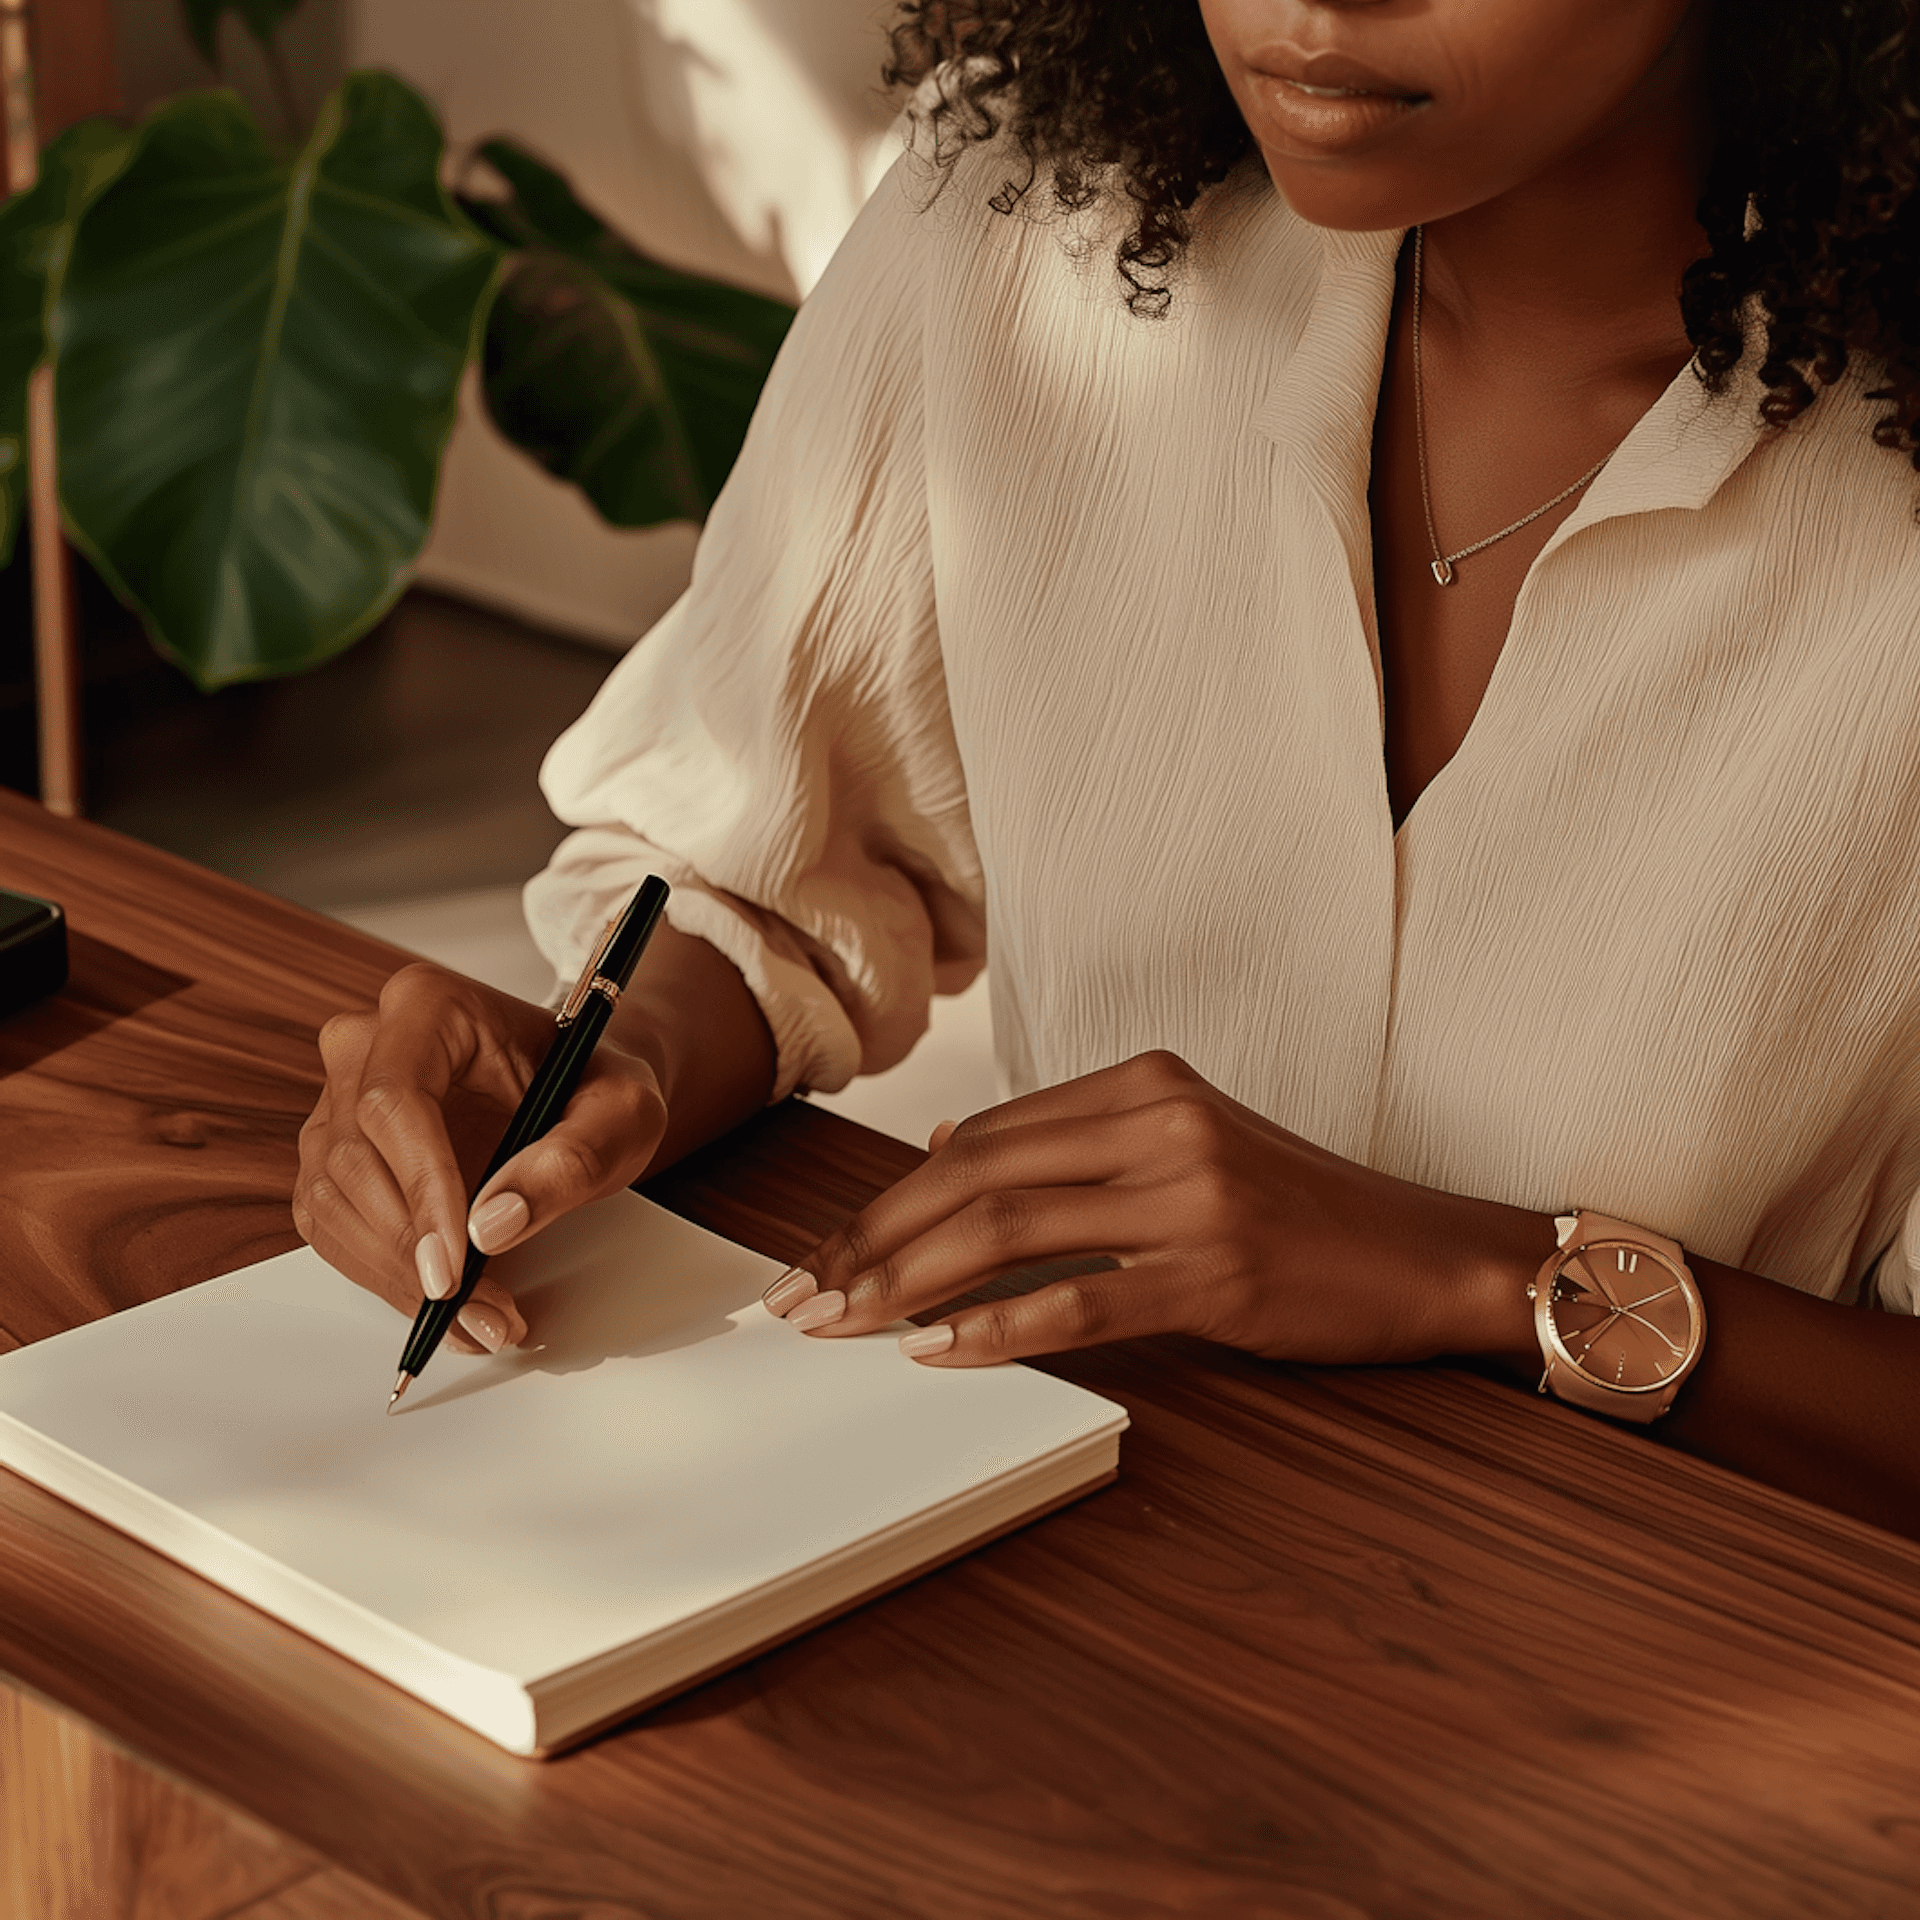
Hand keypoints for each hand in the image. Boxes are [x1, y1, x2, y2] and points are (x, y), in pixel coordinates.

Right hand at [292, 963, 668, 1350]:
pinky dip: (384, 1276)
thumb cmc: (595, 1087)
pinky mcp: (334, 1155)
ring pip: (333, 1202)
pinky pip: (333, 1226)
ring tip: (480, 1319)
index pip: (394, 1099)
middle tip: (484, 1312)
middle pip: (355, 1159)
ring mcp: (338, 1101)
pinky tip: (447, 1307)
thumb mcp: (621, 1114)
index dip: (419, 1186)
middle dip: (416, 1252)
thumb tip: (491, 1225)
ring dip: (398, 1277)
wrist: (578, 1091)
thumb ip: (572, 1158)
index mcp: (429, 1006)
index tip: (455, 1263)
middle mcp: (366, 1044)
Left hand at [764, 1051, 1540, 1366]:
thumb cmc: (1299, 1210)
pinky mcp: (1217, 1271)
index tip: (826, 1250)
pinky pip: (1083, 1300)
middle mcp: (1159, 1121)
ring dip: (908, 1281)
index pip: (980, 1137)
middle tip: (804, 1294)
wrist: (1427, 1252)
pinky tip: (939, 1353)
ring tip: (844, 1324)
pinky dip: (999, 1327)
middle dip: (872, 1238)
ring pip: (1010, 1228)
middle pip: (975, 1175)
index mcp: (1143, 1082)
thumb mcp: (1183, 1143)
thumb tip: (946, 1146)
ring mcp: (1190, 1193)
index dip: (888, 1197)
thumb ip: (1071, 1142)